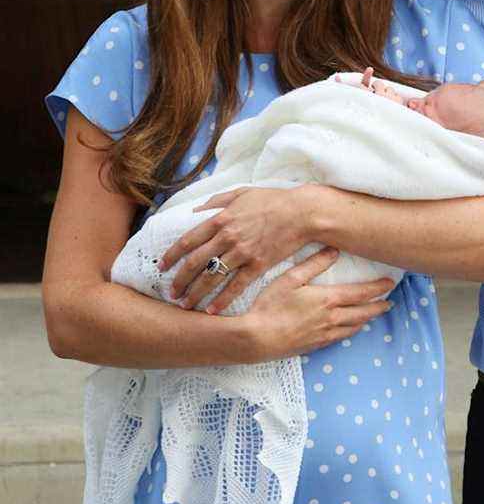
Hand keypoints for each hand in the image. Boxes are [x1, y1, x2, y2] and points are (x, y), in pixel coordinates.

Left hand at [160, 185, 316, 312]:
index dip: (171, 255)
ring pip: (211, 278)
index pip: (187, 241)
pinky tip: (212, 311)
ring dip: (195, 293)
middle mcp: (227, 238)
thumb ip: (217, 201)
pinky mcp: (258, 265)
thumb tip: (196, 209)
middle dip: (179, 280)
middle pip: (194, 263)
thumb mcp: (241, 193)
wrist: (302, 213)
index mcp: (221, 219)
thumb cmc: (273, 200)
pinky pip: (236, 286)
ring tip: (185, 305)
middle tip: (170, 292)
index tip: (162, 266)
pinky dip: (222, 300)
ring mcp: (242, 253)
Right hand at [247, 248, 395, 357]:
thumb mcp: (290, 279)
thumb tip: (333, 250)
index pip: (361, 292)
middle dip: (378, 306)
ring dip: (367, 319)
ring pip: (354, 326)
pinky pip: (341, 337)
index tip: (390, 283)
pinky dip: (351, 331)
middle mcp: (332, 318)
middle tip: (389, 302)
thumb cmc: (270, 306)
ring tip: (374, 314)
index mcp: (328, 299)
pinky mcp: (317, 345)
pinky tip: (351, 328)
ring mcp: (325, 334)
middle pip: (363, 312)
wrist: (257, 338)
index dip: (378, 288)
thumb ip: (313, 264)